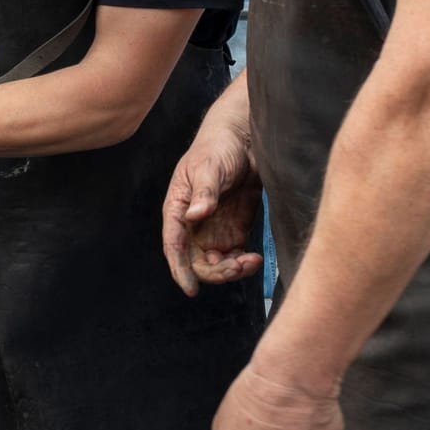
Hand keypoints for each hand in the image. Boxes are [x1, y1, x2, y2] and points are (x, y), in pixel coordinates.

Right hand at [162, 113, 264, 295]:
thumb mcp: (209, 168)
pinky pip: (235, 258)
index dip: (179, 268)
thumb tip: (195, 216)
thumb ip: (204, 193)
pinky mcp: (234, 231)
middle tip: (238, 265)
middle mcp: (193, 225)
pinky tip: (256, 258)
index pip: (174, 245)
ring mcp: (214, 229)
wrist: (244, 140)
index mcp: (178, 209)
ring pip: (215, 265)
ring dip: (231, 271)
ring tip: (251, 261)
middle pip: (195, 262)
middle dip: (215, 272)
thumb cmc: (218, 148)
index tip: (191, 288)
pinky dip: (244, 265)